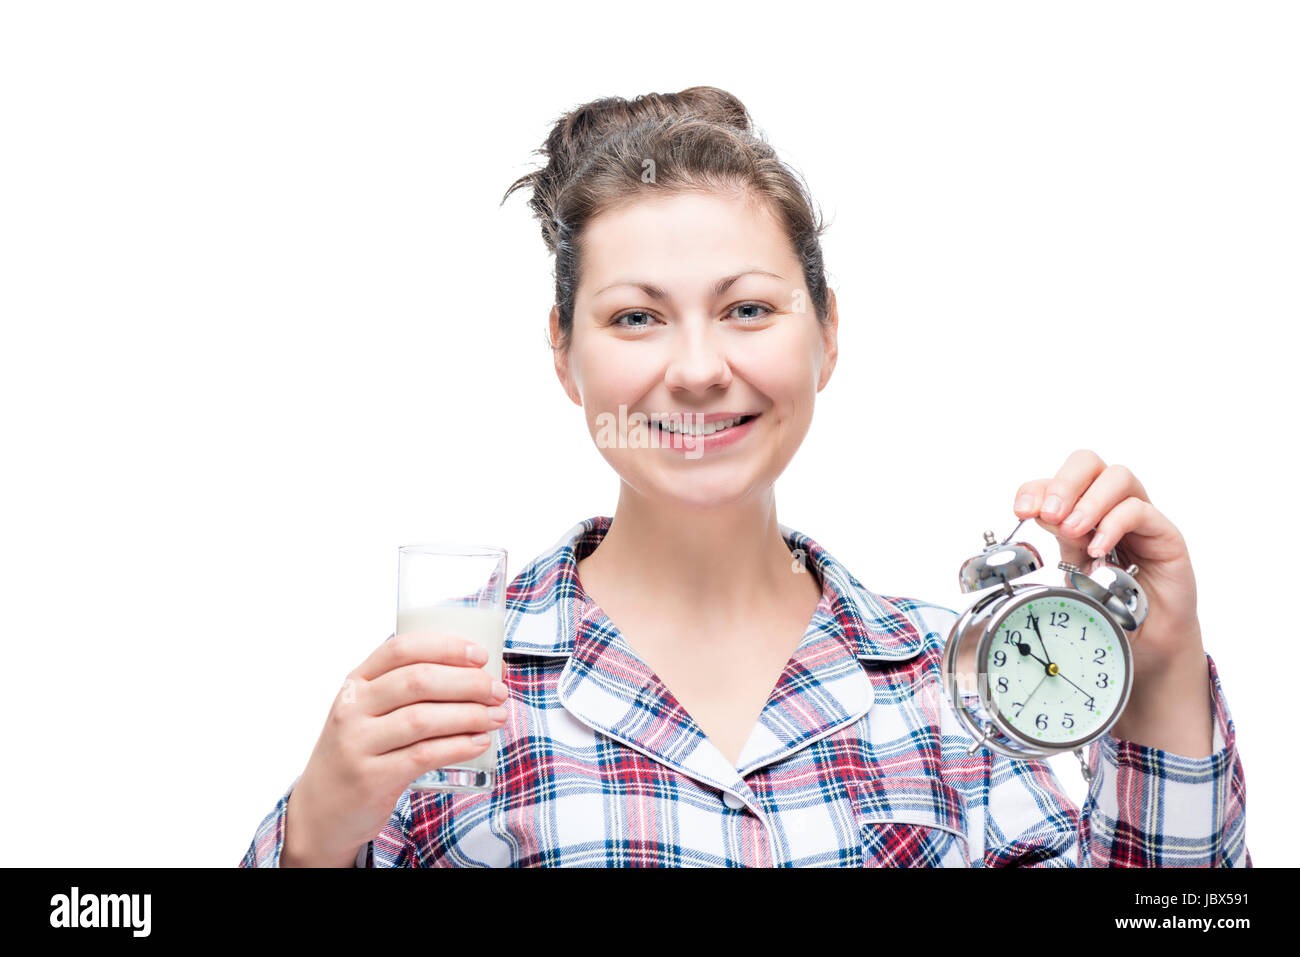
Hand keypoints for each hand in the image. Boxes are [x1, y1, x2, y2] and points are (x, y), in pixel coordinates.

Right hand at [281, 632, 509, 866]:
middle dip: (468, 682)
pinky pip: (423, 755)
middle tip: (498, 691)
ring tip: (497, 716)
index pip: (401, 649)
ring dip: (469, 715)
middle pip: (418, 681)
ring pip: (423, 718)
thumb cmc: (361, 750)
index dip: (445, 647)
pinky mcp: (371, 778)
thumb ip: (409, 691)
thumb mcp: (370, 711)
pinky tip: (479, 742)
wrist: (321, 809)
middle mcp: (353, 708)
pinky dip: (458, 746)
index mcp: (356, 682)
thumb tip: (479, 673)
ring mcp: (358, 743)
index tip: (480, 655)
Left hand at [1011, 449, 1212, 755]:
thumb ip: (1061, 544)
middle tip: (1049, 514)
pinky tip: (1099, 551)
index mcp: (1081, 515)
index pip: (1057, 481)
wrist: (1146, 650)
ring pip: (1118, 477)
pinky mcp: (1166, 537)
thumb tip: (1041, 514)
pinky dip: (1115, 524)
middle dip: (1063, 482)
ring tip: (1074, 532)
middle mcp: (1110, 510)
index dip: (1036, 488)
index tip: (1021, 511)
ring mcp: (1140, 521)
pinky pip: (1142, 511)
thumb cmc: (1109, 612)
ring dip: (1089, 500)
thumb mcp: (1071, 577)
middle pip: (1089, 463)